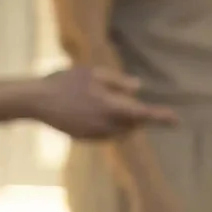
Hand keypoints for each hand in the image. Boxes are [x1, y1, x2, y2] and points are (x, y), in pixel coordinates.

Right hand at [32, 66, 175, 140]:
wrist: (36, 101)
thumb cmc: (65, 82)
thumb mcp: (93, 74)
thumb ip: (117, 81)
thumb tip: (137, 88)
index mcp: (109, 107)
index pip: (142, 114)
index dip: (160, 117)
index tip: (176, 120)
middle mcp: (104, 125)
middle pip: (132, 125)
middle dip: (137, 116)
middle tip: (125, 99)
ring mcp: (93, 134)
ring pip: (119, 131)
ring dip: (122, 121)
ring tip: (103, 102)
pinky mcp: (84, 138)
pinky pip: (105, 134)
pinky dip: (108, 125)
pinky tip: (91, 110)